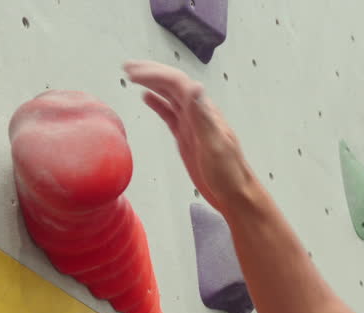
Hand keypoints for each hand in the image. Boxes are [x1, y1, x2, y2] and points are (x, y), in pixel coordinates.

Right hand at [123, 60, 258, 214]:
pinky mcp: (186, 137)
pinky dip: (157, 103)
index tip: (133, 73)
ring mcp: (191, 124)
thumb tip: (195, 86)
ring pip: (169, 96)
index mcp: (203, 112)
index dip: (154, 74)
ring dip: (151, 83)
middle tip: (127, 67)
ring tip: (132, 76)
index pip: (176, 83)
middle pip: (171, 84)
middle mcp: (197, 113)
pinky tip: (147, 98)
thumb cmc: (229, 174)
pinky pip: (169, 114)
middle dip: (150, 72)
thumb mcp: (215, 145)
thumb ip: (203, 116)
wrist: (236, 195)